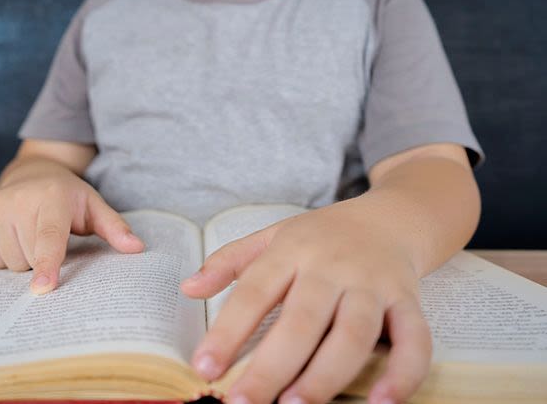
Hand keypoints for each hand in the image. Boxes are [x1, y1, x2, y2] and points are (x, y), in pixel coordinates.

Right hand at [0, 169, 143, 294]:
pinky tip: (16, 235)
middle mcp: (19, 200)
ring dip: (26, 259)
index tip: (43, 289)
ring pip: (12, 264)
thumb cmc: (68, 197)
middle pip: (31, 259)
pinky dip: (6, 256)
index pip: (49, 237)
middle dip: (45, 259)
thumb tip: (138, 249)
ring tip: (33, 235)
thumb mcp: (94, 207)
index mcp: (53, 197)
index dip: (48, 264)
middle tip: (51, 237)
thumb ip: (115, 228)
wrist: (32, 174)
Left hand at [181, 204, 431, 403]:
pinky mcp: (409, 300)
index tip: (204, 368)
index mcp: (292, 250)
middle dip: (270, 367)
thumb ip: (229, 261)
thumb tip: (187, 288)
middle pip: (301, 320)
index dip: (227, 331)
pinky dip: (403, 372)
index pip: (254, 291)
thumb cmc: (323, 235)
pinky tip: (382, 403)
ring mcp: (374, 284)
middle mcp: (333, 267)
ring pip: (353, 333)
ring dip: (326, 374)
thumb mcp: (273, 235)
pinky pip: (415, 339)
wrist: (392, 217)